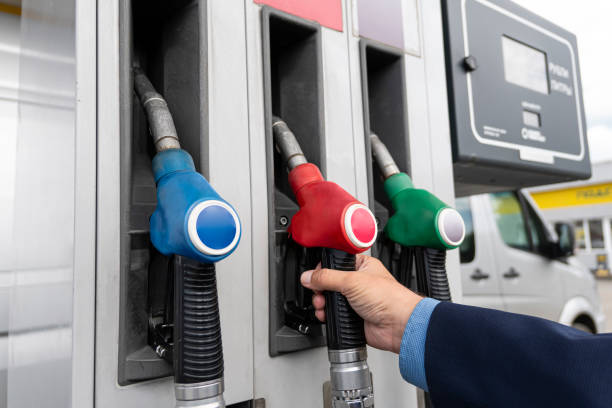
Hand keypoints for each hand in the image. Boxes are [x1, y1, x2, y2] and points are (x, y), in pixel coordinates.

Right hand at [301, 254, 422, 353]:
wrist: (399, 326)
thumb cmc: (389, 299)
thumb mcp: (352, 281)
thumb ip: (327, 278)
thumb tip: (308, 276)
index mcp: (362, 266)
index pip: (336, 263)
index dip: (324, 268)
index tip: (315, 275)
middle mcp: (359, 282)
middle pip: (330, 283)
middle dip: (320, 289)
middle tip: (318, 292)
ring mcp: (356, 301)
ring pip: (330, 300)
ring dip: (322, 303)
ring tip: (322, 305)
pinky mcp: (354, 317)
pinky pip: (334, 315)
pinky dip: (327, 316)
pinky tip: (326, 315)